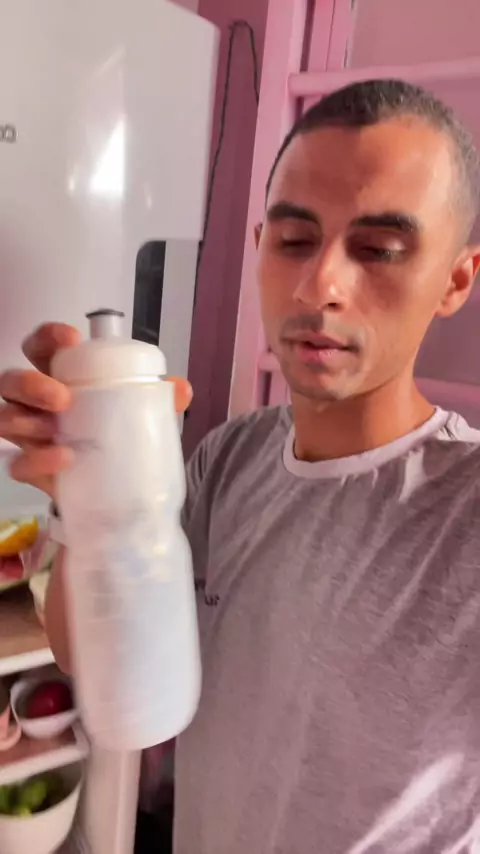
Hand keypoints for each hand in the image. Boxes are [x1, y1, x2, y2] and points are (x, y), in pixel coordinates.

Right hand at [0, 323, 192, 498]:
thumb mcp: (140, 413)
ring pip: (6, 419)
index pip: (40, 347)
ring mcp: (28, 435)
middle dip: (31, 384)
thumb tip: (182, 389)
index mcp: (58, 376)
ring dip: (27, 421)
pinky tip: (64, 459)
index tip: (71, 339)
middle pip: (11, 382)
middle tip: (62, 397)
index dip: (47, 337)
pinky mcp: (31, 468)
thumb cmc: (117, 433)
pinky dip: (38, 460)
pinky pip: (19, 463)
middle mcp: (34, 402)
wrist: (115, 486)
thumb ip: (159, 399)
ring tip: (55, 429)